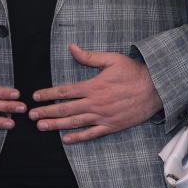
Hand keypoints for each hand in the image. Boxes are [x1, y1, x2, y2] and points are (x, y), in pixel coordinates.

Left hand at [29, 44, 162, 143]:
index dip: (49, 94)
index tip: (36, 97)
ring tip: (42, 127)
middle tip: (32, 115)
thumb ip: (89, 57)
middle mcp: (96, 103)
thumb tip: (72, 48)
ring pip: (75, 122)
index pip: (65, 91)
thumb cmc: (134, 72)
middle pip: (66, 109)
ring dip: (57, 125)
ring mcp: (103, 116)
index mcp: (94, 86)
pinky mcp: (112, 126)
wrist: (156, 89)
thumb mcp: (112, 60)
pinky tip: (66, 139)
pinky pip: (92, 133)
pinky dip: (78, 137)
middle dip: (47, 112)